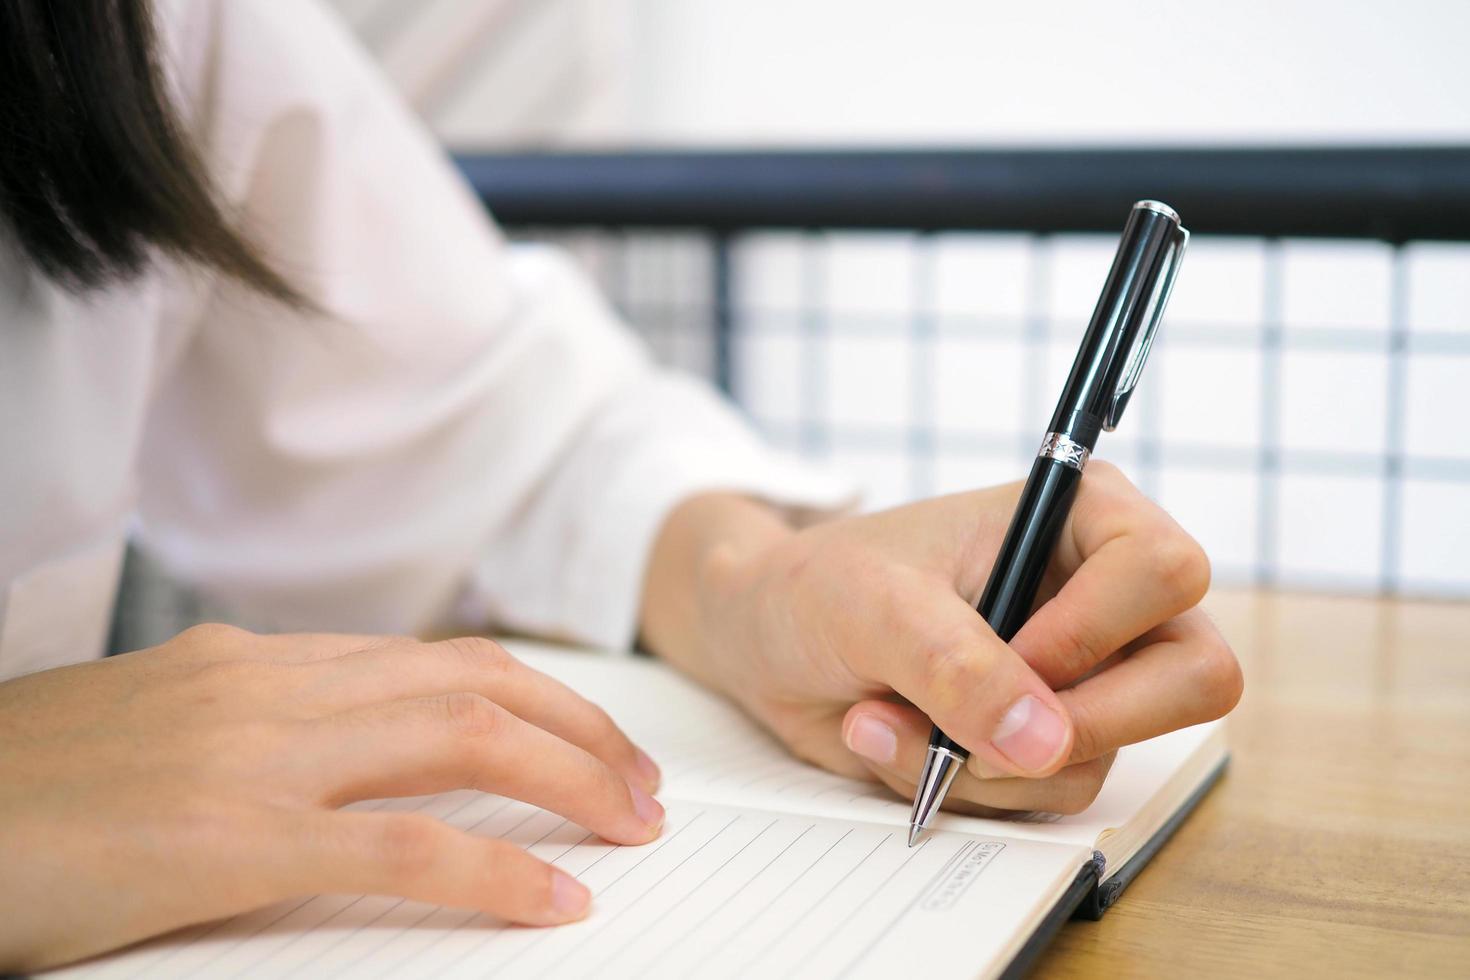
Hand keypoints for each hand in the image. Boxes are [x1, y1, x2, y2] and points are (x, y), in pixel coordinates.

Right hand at [0, 627, 663, 972]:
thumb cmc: (23, 786)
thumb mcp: (159, 731)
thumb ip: (258, 729)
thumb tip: (352, 759)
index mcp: (258, 664)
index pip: (439, 661)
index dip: (537, 697)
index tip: (591, 738)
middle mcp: (272, 688)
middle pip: (476, 684)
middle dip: (583, 729)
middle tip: (645, 786)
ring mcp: (251, 754)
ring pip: (461, 737)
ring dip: (571, 777)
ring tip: (633, 826)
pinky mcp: (221, 838)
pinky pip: (397, 847)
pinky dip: (493, 873)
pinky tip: (553, 902)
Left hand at [642, 462, 1241, 816]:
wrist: (764, 637)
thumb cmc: (817, 585)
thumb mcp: (873, 606)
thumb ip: (956, 664)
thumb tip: (1046, 741)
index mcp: (1082, 518)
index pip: (1167, 572)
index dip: (1097, 629)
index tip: (1013, 651)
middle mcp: (1101, 598)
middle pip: (1193, 678)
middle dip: (1078, 722)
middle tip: (975, 726)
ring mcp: (1079, 677)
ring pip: (1100, 756)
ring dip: (982, 762)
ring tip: (886, 716)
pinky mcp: (1041, 739)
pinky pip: (1044, 795)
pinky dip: (964, 786)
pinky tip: (896, 741)